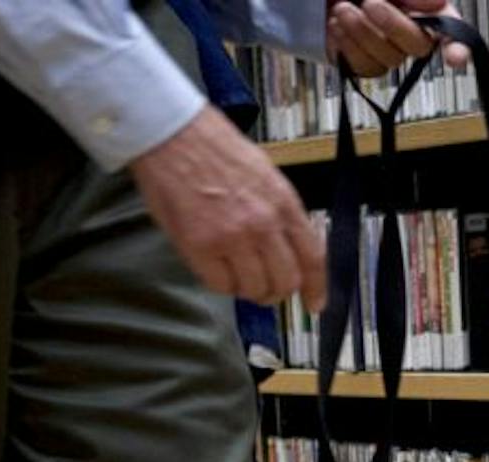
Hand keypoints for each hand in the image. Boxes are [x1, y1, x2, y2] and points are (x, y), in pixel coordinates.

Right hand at [129, 106, 325, 308]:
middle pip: (285, 281)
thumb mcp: (264, 173)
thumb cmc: (213, 148)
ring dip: (246, 288)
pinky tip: (214, 266)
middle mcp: (263, 223)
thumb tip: (289, 249)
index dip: (316, 288)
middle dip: (275, 291)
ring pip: (253, 288)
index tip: (315, 303)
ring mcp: (231, 237)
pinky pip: (220, 285)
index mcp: (283, 202)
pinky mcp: (199, 246)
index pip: (312, 258)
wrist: (172, 132)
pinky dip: (220, 283)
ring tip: (234, 272)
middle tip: (263, 288)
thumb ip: (280, 212)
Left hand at [326, 0, 469, 77]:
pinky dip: (349, 47)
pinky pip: (365, 67)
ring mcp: (388, 48)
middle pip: (419, 45)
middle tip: (370, 3)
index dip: (458, 45)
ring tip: (343, 8)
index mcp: (424, 5)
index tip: (455, 58)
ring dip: (364, 32)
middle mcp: (410, 29)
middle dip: (394, 25)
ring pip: (390, 58)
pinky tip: (337, 26)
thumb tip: (436, 4)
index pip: (452, 27)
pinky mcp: (364, 62)